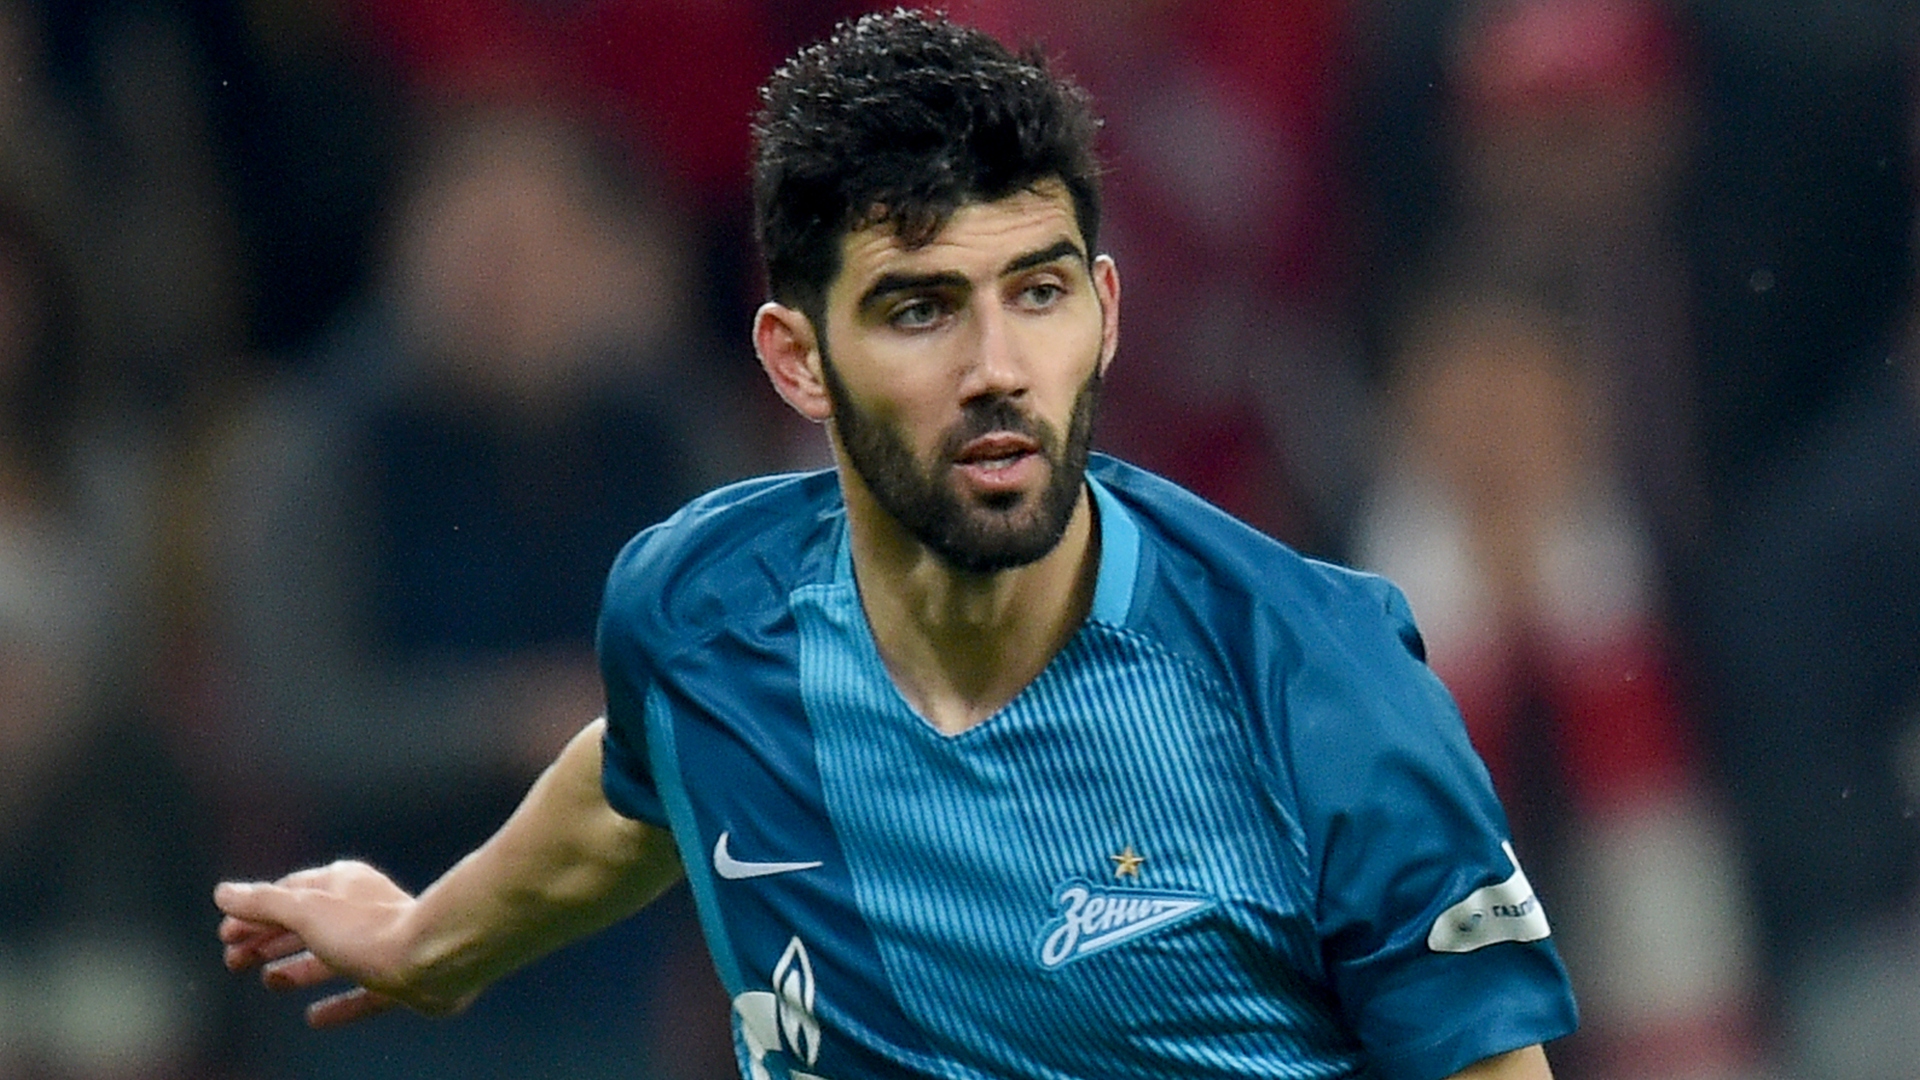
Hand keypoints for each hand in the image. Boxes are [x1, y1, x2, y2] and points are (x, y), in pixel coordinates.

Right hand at [215, 860, 462, 1027]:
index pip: (288, 894)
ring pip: (332, 958)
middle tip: (234, 962)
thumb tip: (224, 893)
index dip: (254, 913)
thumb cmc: (369, 928)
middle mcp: (363, 910)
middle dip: (269, 941)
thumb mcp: (306, 911)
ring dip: (298, 969)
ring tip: (270, 982)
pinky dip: (336, 1004)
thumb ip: (264, 903)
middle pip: (307, 925)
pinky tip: (314, 1017)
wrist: (435, 957)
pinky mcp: (400, 980)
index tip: (225, 935)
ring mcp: (383, 945)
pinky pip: (361, 995)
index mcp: (343, 883)